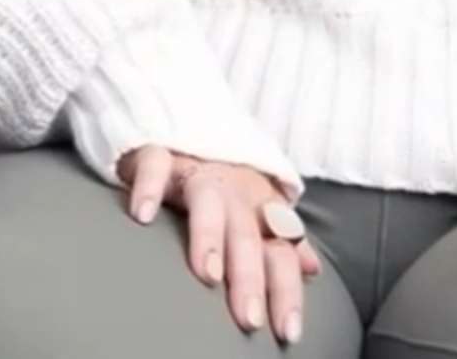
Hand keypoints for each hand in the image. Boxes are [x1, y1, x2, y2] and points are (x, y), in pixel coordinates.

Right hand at [118, 144, 321, 344]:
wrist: (192, 124)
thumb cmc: (229, 182)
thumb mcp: (258, 208)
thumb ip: (284, 240)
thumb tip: (313, 269)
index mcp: (259, 207)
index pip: (280, 251)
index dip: (286, 291)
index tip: (288, 332)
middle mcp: (233, 190)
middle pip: (246, 234)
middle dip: (250, 276)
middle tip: (250, 317)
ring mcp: (198, 169)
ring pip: (207, 201)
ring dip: (209, 235)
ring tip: (208, 274)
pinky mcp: (161, 153)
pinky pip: (155, 164)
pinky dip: (150, 186)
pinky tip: (143, 216)